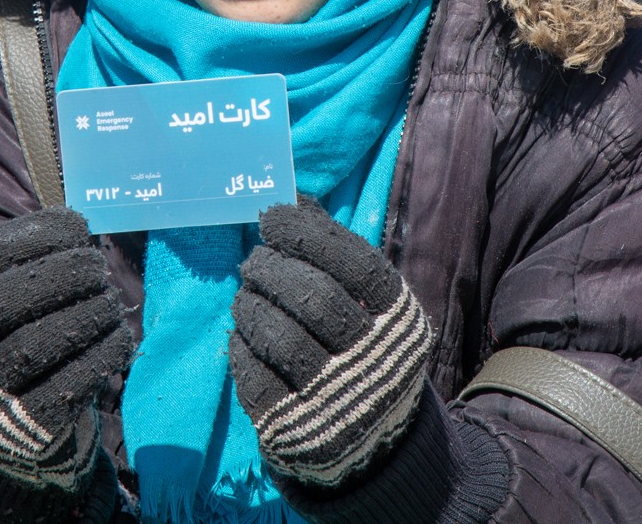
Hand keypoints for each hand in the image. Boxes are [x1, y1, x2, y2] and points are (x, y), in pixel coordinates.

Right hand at [0, 207, 133, 492]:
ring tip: (110, 300)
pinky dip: (100, 355)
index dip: (31, 235)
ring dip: (83, 314)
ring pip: (32, 347)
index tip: (76, 227)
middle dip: (58, 275)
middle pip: (0, 303)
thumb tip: (75, 222)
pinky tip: (120, 336)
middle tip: (97, 265)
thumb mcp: (12, 297)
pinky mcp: (23, 428)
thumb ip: (34, 259)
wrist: (19, 427)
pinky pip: (65, 388)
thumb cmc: (26, 337)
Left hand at [229, 198, 430, 493]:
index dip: (307, 234)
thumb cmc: (361, 347)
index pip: (356, 265)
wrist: (374, 442)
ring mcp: (338, 403)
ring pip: (281, 339)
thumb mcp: (367, 302)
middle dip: (272, 269)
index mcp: (400, 322)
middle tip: (253, 260)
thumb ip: (333, 249)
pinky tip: (242, 332)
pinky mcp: (298, 432)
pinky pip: (256, 379)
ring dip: (250, 306)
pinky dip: (241, 347)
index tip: (271, 218)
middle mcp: (377, 364)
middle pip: (315, 299)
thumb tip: (293, 198)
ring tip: (245, 294)